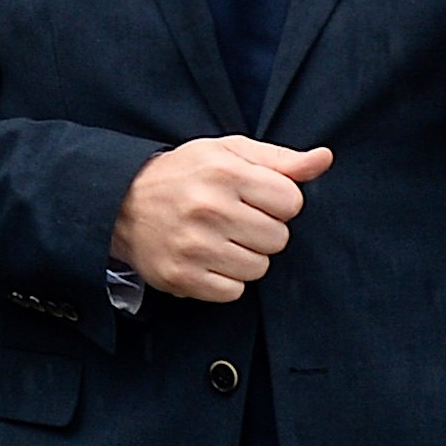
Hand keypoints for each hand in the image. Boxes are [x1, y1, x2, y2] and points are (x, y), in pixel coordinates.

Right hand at [114, 136, 333, 301]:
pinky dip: (224, 280)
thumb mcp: (227, 153)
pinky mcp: (182, 277)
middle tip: (233, 221)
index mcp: (224, 172)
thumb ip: (280, 159)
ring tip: (218, 240)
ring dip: (245, 258)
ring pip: (259, 268)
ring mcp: (193, 246)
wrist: (120, 204)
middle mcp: (208, 208)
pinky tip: (206, 260)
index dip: (277, 203)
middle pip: (278, 239)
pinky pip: (233, 292)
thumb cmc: (184, 175)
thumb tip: (324, 159)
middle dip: (262, 231)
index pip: (292, 202)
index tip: (253, 199)